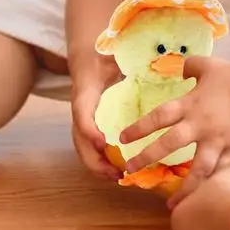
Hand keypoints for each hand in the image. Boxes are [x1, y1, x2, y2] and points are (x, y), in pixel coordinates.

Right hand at [70, 55, 122, 181]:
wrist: (86, 55)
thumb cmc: (102, 54)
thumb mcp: (112, 52)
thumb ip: (125, 57)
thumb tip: (151, 59)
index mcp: (85, 89)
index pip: (81, 112)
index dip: (90, 130)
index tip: (104, 143)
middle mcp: (81, 108)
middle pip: (79, 139)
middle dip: (94, 159)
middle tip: (116, 172)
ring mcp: (82, 119)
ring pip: (83, 147)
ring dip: (97, 165)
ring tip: (118, 177)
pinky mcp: (89, 125)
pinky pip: (90, 147)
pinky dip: (101, 161)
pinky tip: (118, 169)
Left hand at [119, 57, 229, 207]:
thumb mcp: (207, 64)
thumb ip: (189, 66)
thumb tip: (177, 67)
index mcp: (192, 104)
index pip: (160, 117)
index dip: (140, 128)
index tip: (122, 139)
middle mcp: (201, 125)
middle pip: (171, 144)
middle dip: (148, 158)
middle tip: (130, 170)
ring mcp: (218, 141)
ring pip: (199, 169)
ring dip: (185, 188)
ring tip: (172, 205)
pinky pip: (220, 171)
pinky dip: (211, 185)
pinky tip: (202, 199)